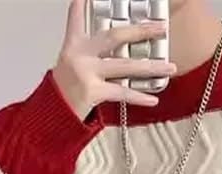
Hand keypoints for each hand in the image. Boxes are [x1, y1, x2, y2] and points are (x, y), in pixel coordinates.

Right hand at [53, 0, 176, 119]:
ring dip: (150, 67)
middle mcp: (80, 55)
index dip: (85, 4)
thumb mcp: (70, 63)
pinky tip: (153, 98)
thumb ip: (89, 48)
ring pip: (124, 66)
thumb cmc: (64, 90)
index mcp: (74, 44)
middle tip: (160, 28)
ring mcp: (86, 72)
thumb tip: (116, 46)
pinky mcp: (92, 91)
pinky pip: (121, 92)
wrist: (52, 115)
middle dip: (140, 31)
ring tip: (169, 68)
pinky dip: (139, 97)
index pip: (78, 17)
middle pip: (114, 37)